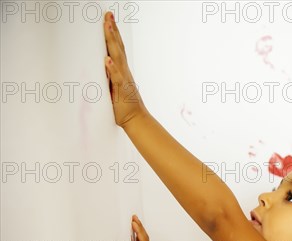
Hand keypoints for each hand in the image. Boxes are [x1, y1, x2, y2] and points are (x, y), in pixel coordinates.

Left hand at [103, 11, 147, 128]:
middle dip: (112, 30)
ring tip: (107, 28)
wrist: (136, 119)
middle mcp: (124, 71)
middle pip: (117, 47)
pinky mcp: (122, 89)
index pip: (116, 47)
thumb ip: (107, 76)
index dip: (112, 32)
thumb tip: (99, 66)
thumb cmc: (124, 105)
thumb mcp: (113, 87)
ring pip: (117, 57)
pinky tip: (107, 60)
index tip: (108, 18)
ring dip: (112, 42)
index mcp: (121, 70)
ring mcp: (123, 79)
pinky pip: (116, 78)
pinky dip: (112, 69)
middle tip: (108, 15)